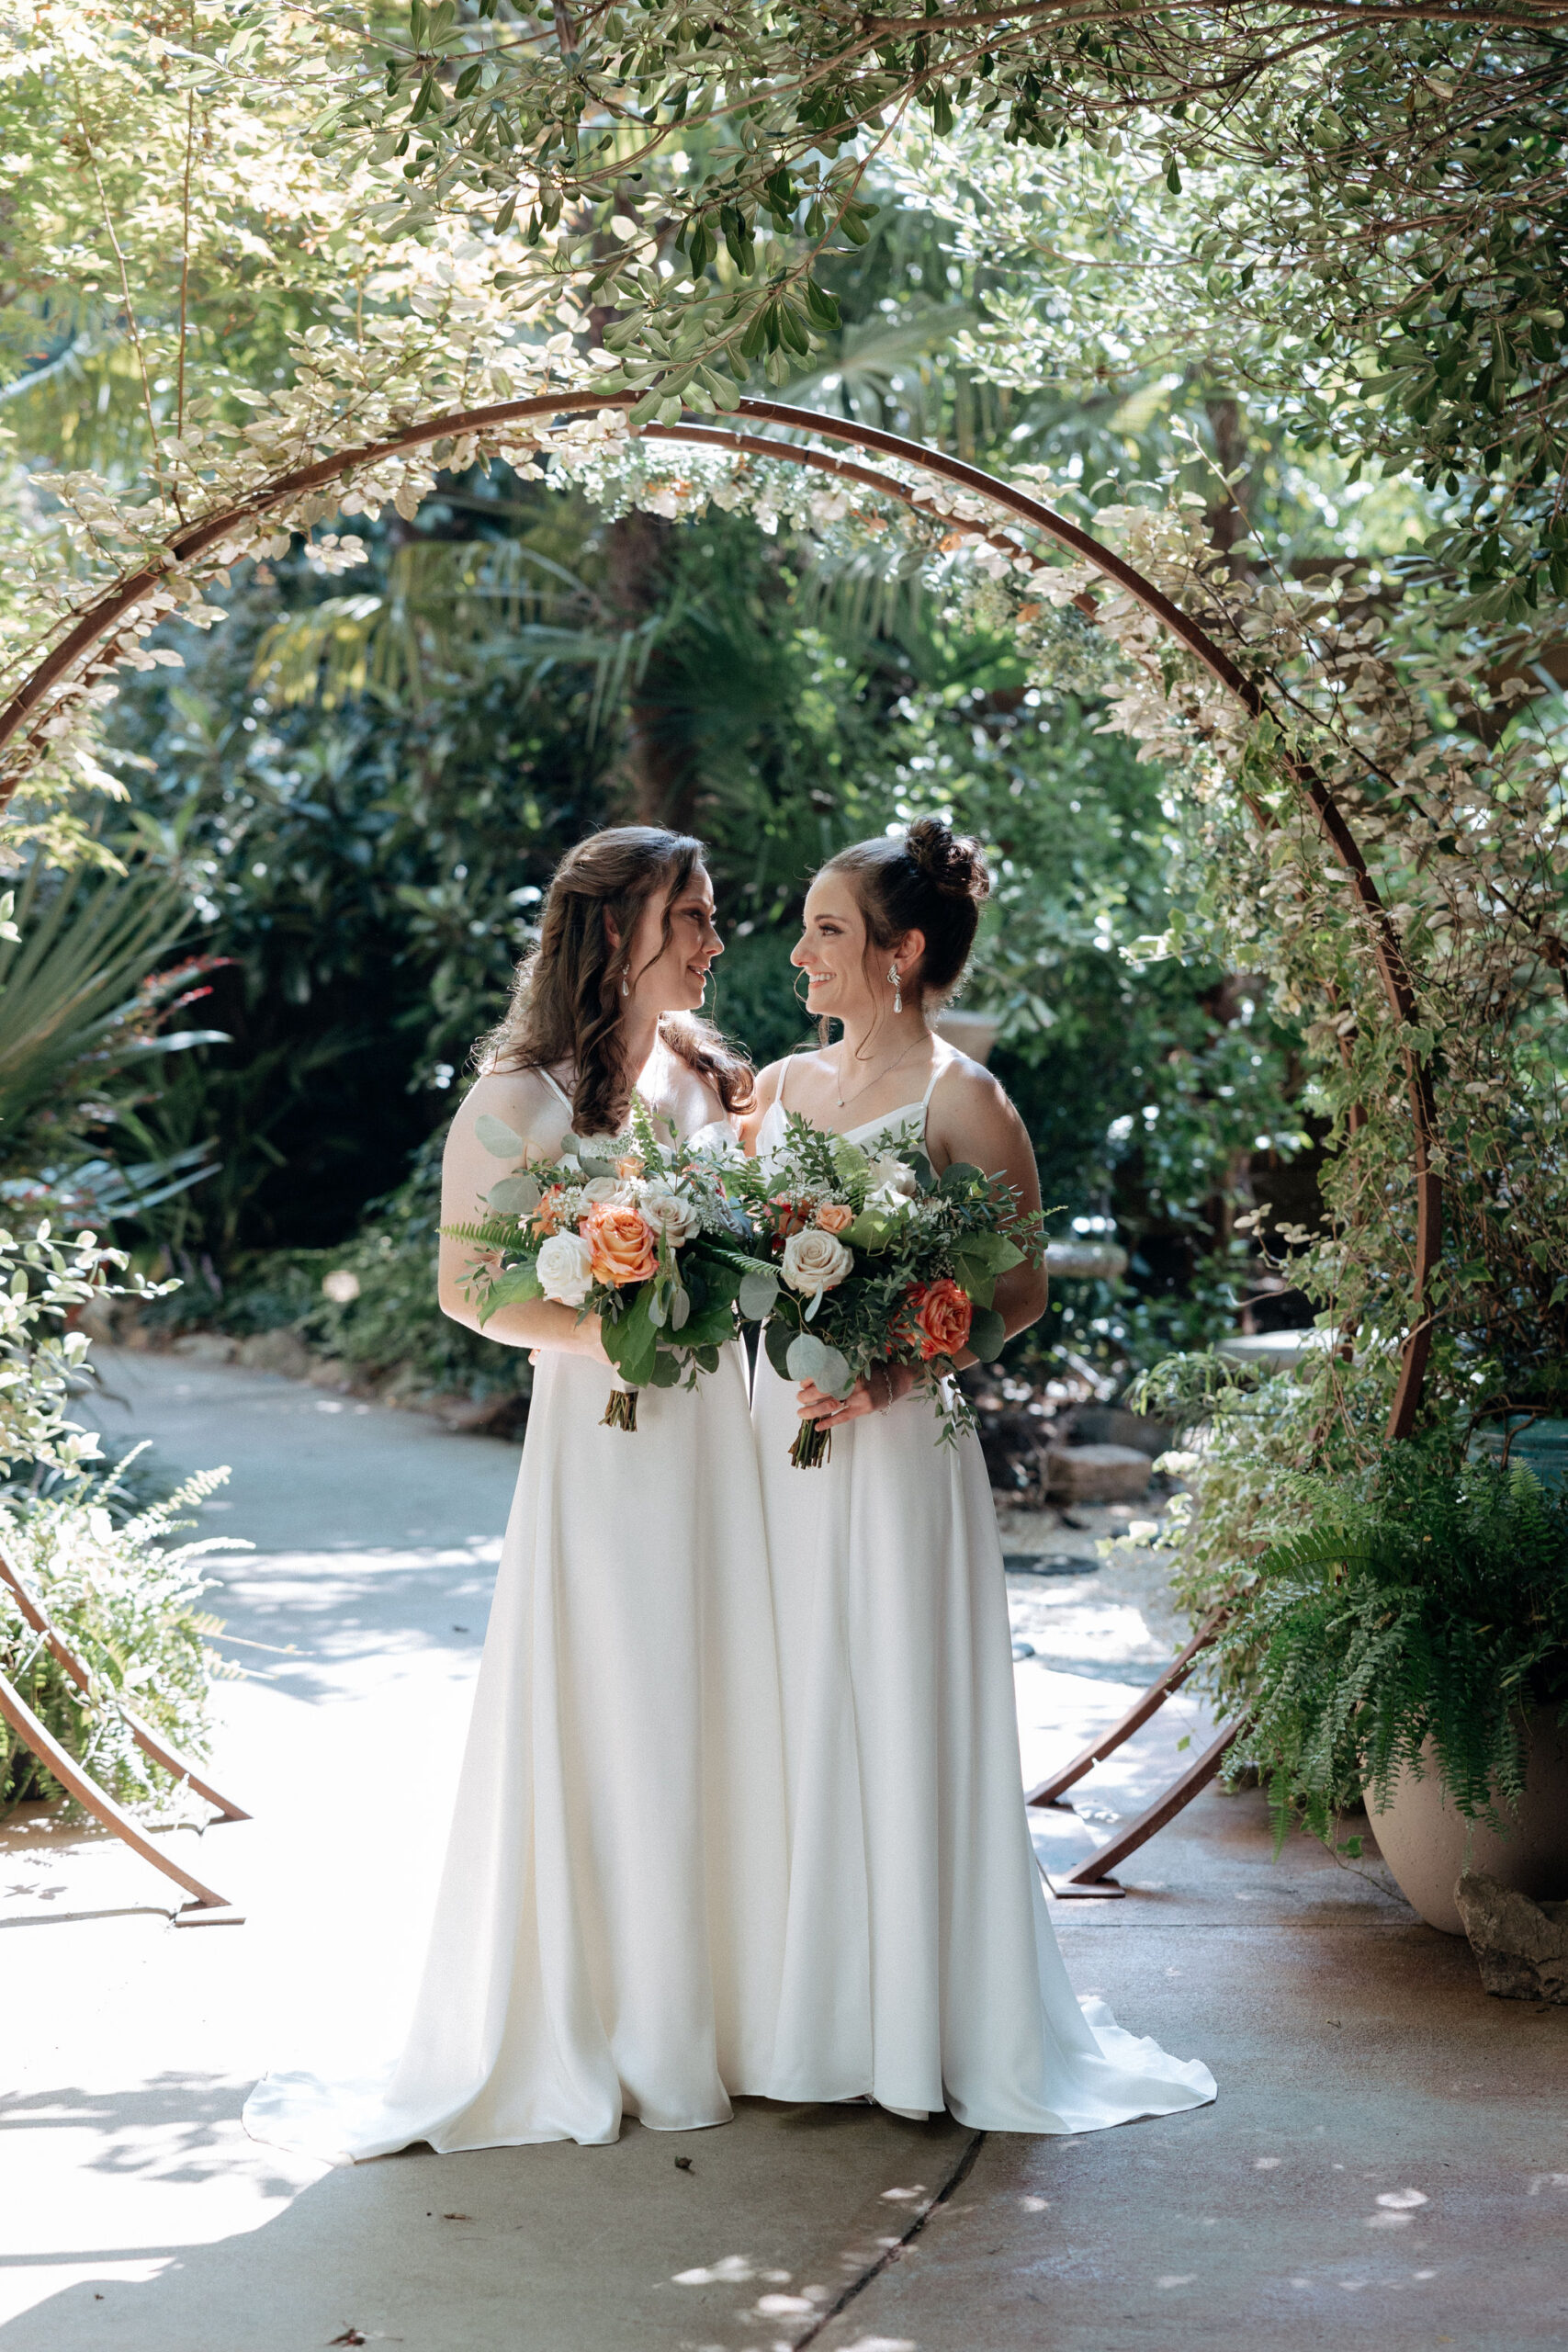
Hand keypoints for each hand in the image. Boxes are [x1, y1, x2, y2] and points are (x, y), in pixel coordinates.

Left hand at [795, 1362, 914, 1426]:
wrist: (896, 1379)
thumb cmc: (874, 1368)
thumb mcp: (858, 1360)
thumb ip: (840, 1363)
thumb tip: (814, 1370)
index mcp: (850, 1367)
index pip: (824, 1374)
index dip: (810, 1379)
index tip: (801, 1383)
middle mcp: (854, 1382)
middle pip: (825, 1390)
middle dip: (808, 1395)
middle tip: (798, 1398)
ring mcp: (859, 1398)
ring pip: (832, 1406)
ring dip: (814, 1410)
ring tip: (801, 1413)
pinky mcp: (863, 1409)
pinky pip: (844, 1417)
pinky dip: (830, 1423)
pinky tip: (817, 1427)